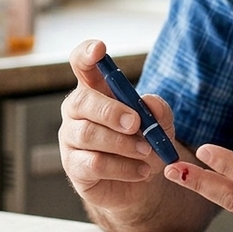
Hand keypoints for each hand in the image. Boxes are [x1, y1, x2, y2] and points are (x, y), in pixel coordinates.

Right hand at [59, 40, 172, 215]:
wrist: (144, 182)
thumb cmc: (146, 143)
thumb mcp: (161, 123)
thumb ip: (158, 109)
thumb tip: (148, 102)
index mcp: (96, 90)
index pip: (81, 64)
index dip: (86, 54)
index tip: (100, 49)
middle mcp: (77, 112)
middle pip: (81, 101)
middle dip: (111, 111)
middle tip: (137, 123)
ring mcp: (71, 139)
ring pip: (88, 134)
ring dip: (122, 144)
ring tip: (146, 152)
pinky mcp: (74, 167)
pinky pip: (93, 164)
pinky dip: (123, 167)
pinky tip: (141, 171)